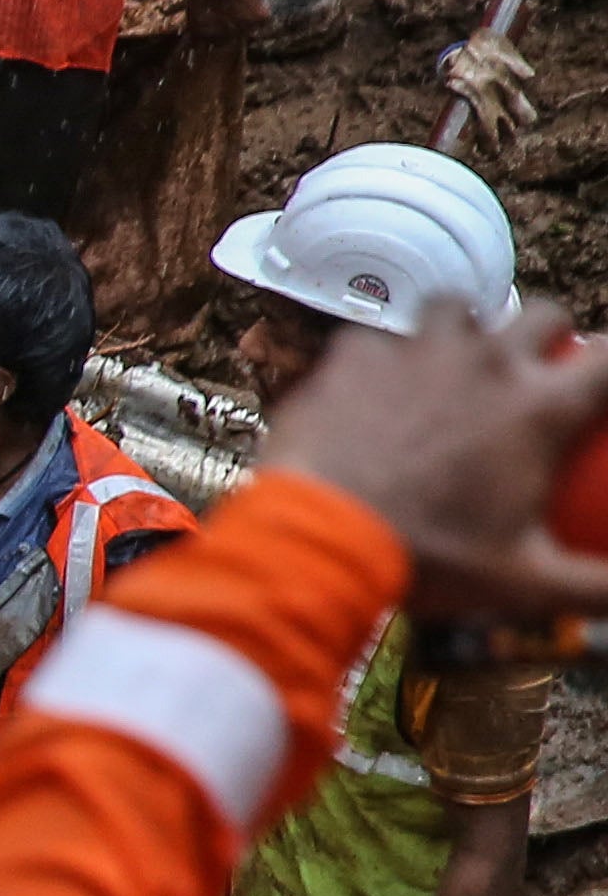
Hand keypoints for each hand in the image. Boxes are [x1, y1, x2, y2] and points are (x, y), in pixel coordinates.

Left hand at [251, 290, 607, 620]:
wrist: (317, 539)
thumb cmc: (429, 559)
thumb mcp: (525, 581)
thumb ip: (594, 586)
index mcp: (540, 409)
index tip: (603, 387)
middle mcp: (488, 362)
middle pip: (542, 315)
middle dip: (546, 333)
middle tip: (533, 366)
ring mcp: (418, 351)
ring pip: (457, 308)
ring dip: (464, 329)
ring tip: (452, 362)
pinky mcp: (355, 353)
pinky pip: (378, 338)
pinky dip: (381, 358)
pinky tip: (373, 387)